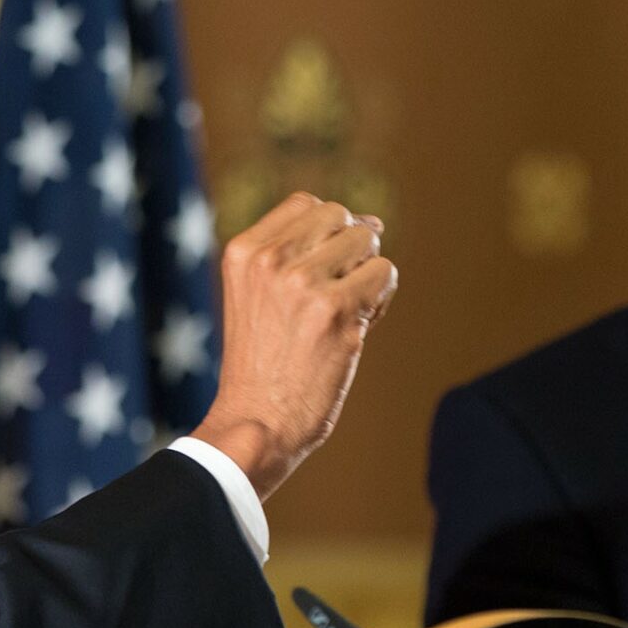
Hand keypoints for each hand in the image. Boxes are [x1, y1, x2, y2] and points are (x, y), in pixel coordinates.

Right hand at [189, 194, 397, 499]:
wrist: (256, 424)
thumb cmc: (264, 366)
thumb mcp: (258, 296)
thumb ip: (302, 254)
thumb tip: (375, 222)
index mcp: (242, 251)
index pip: (306, 204)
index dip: (328, 233)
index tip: (322, 273)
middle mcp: (270, 259)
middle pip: (340, 216)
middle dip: (351, 250)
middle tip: (337, 296)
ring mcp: (302, 282)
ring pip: (368, 241)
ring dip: (368, 275)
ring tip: (345, 314)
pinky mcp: (335, 309)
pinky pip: (385, 275)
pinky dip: (382, 301)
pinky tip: (357, 330)